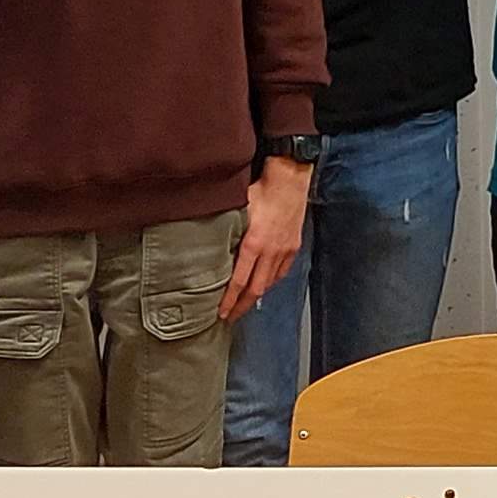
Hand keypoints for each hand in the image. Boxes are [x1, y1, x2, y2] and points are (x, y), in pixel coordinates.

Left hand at [223, 158, 312, 320]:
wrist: (290, 179)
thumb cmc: (260, 189)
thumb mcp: (237, 208)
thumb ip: (225, 229)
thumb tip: (203, 242)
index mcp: (253, 244)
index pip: (239, 281)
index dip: (229, 301)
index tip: (220, 313)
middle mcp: (270, 252)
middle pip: (256, 289)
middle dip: (242, 306)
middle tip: (230, 318)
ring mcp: (284, 251)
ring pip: (269, 283)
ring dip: (256, 297)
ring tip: (244, 305)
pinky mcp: (293, 247)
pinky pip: (281, 272)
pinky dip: (271, 283)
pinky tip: (264, 286)